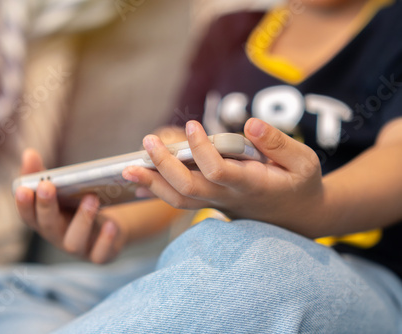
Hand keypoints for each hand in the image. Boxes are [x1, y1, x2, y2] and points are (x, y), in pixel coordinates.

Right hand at [15, 149, 127, 263]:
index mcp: (44, 221)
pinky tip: (110, 224)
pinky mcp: (99, 255)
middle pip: (48, 226)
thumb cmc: (78, 205)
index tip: (23, 188)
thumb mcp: (62, 190)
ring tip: (91, 197)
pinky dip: (105, 240)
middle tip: (47, 186)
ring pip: (74, 242)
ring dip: (82, 219)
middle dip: (46, 206)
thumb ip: (43, 174)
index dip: (23, 204)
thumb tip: (29, 153)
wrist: (109, 227)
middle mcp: (58, 237)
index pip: (27, 216)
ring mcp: (78, 248)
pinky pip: (100, 253)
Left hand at [122, 119, 324, 237]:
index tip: (192, 125)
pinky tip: (139, 182)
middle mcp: (229, 197)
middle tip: (147, 143)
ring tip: (128, 167)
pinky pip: (180, 202)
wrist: (299, 217)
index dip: (201, 150)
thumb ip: (278, 143)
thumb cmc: (301, 184)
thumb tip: (249, 123)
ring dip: (152, 183)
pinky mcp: (211, 204)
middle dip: (164, 167)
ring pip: (179, 200)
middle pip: (189, 188)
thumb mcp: (304, 162)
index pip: (218, 171)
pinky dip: (158, 192)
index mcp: (252, 185)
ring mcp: (218, 204)